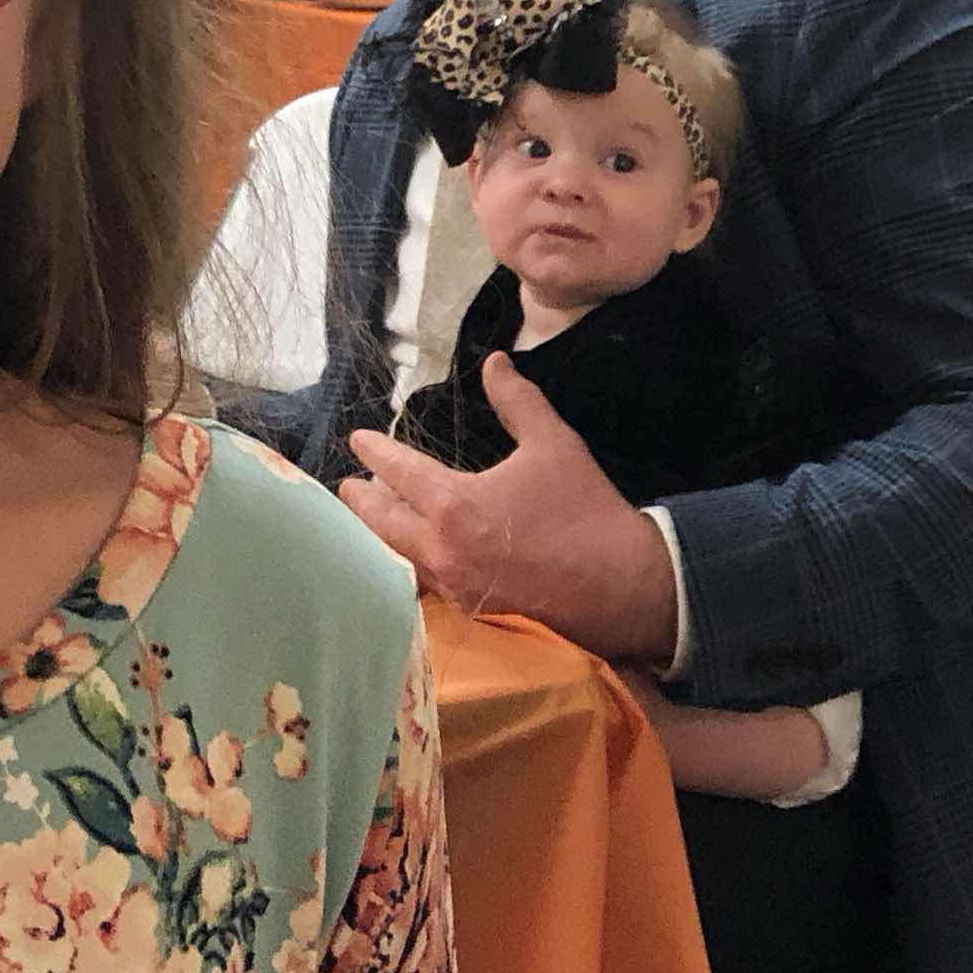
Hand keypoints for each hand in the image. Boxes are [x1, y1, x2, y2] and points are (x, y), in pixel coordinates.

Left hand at [341, 356, 680, 670]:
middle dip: (362, 501)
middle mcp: (442, 550)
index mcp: (454, 505)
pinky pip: (426, 584)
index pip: (399, 473)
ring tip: (373, 518)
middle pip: (383, 523)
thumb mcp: (553, 443)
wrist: (623, 587)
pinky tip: (413, 557)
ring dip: (381, 535)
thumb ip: (517, 401)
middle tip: (349, 486)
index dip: (376, 452)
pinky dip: (409, 564)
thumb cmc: (584, 510)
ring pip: (399, 558)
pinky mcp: (473, 612)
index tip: (358, 440)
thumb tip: (495, 361)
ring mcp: (455, 586)